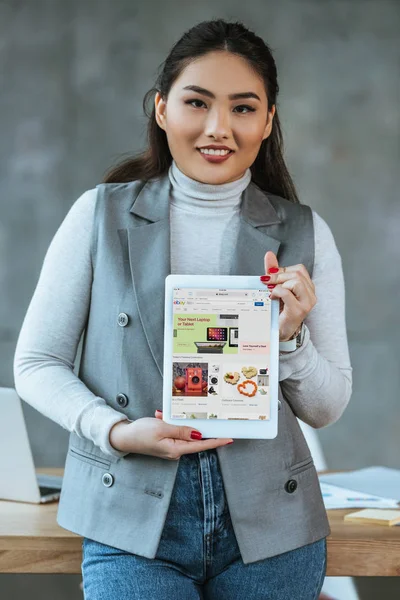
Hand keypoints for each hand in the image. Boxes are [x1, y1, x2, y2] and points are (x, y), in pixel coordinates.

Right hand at [109, 413, 232, 459]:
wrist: (122, 437)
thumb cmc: (140, 434)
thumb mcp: (161, 428)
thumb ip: (181, 431)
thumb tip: (198, 435)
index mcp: (176, 449)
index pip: (201, 446)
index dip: (216, 441)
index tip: (229, 438)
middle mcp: (175, 450)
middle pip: (194, 438)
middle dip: (195, 425)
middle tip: (205, 415)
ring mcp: (170, 447)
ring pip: (183, 432)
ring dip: (177, 422)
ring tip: (162, 416)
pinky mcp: (165, 441)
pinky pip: (174, 431)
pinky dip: (169, 422)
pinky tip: (160, 416)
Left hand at [261, 251, 315, 340]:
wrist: (280, 331)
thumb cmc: (280, 310)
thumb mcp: (276, 288)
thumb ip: (274, 272)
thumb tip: (269, 254)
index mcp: (307, 288)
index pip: (300, 269)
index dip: (284, 270)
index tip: (271, 276)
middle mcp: (311, 295)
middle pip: (297, 274)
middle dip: (279, 276)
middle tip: (267, 282)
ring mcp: (307, 303)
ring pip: (296, 281)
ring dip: (279, 284)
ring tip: (271, 291)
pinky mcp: (299, 310)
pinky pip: (287, 293)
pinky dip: (276, 292)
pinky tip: (271, 297)